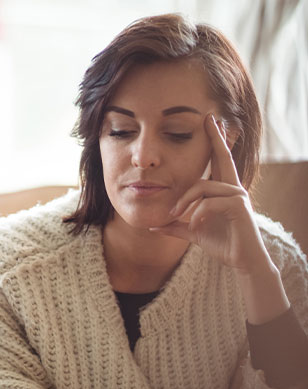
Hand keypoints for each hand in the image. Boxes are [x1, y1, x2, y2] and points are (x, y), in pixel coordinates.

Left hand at [150, 115, 289, 323]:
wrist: (242, 262)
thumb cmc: (222, 244)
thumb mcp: (192, 232)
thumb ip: (175, 225)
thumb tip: (153, 225)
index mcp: (222, 190)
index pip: (217, 161)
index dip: (214, 141)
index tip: (210, 121)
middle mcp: (233, 188)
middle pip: (222, 158)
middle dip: (215, 137)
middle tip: (210, 118)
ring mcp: (238, 196)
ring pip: (203, 187)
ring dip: (184, 201)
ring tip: (174, 215)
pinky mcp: (239, 207)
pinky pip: (210, 203)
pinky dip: (197, 214)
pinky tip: (193, 225)